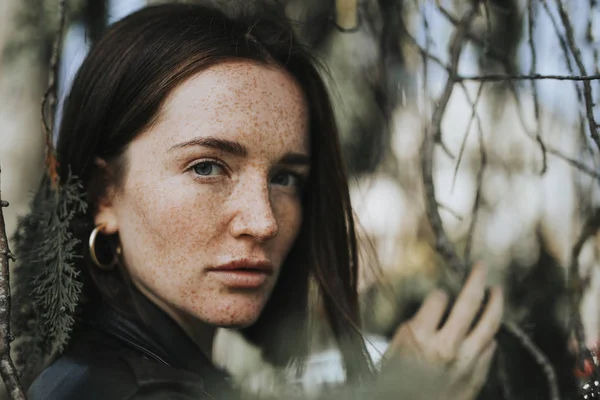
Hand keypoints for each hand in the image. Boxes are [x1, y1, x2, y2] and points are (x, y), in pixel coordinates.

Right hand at [379, 264, 503, 399]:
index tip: (439, 296)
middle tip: (482, 266)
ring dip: (495, 304)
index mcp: (419, 338)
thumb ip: (414, 328)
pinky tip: (489, 332)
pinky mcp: (475, 379)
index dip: (438, 295)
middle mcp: (445, 347)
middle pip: (469, 303)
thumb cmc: (394, 385)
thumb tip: (438, 306)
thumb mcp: (393, 352)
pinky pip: (489, 350)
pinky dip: (490, 337)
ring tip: (497, 291)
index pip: (438, 299)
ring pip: (489, 325)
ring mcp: (464, 364)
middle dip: (476, 280)